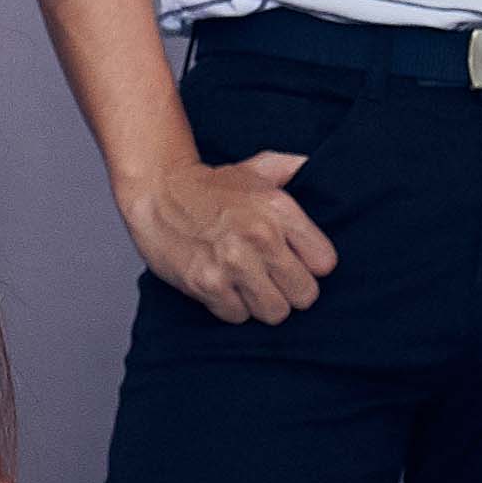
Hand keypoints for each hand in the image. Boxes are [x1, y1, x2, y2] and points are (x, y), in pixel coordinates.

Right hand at [121, 148, 335, 324]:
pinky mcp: (208, 284)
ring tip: (247, 285)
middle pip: (304, 295)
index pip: (325, 263)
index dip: (311, 267)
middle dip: (290, 291)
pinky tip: (222, 285)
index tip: (294, 262)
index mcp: (280, 210)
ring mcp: (234, 263)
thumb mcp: (256, 168)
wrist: (156, 191)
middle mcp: (261, 237)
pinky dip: (231, 306)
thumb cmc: (210, 186)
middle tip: (272, 280)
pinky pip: (238, 316)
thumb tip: (317, 165)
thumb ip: (290, 167)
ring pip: (275, 312)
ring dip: (262, 303)